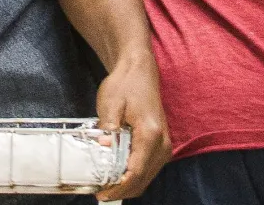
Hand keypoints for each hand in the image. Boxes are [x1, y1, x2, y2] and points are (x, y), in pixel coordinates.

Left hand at [91, 52, 169, 201]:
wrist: (139, 71)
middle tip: (99, 191)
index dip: (118, 187)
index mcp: (151, 134)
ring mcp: (164, 146)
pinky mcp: (161, 146)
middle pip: (142, 181)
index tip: (101, 193)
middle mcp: (163, 144)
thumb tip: (103, 148)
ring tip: (105, 184)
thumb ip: (107, 128)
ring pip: (146, 178)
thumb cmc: (125, 84)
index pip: (135, 172)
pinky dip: (133, 178)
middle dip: (121, 191)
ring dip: (127, 186)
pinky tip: (116, 174)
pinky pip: (148, 170)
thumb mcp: (111, 103)